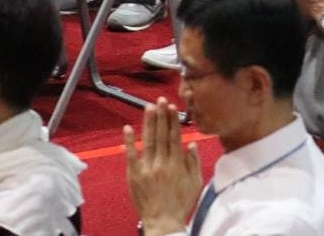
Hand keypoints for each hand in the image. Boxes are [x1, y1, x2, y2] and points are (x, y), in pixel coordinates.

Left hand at [124, 99, 203, 235]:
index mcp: (177, 164)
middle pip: (162, 135)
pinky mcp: (134, 176)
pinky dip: (129, 142)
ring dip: (148, 123)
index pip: (174, 137)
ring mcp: (146, 169)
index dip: (173, 121)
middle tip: (160, 100)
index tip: (172, 107)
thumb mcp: (195, 183)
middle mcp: (161, 163)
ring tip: (149, 107)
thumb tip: (191, 143)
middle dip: (161, 116)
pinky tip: (128, 128)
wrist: (163, 223)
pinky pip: (130, 156)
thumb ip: (193, 162)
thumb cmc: (180, 204)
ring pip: (148, 141)